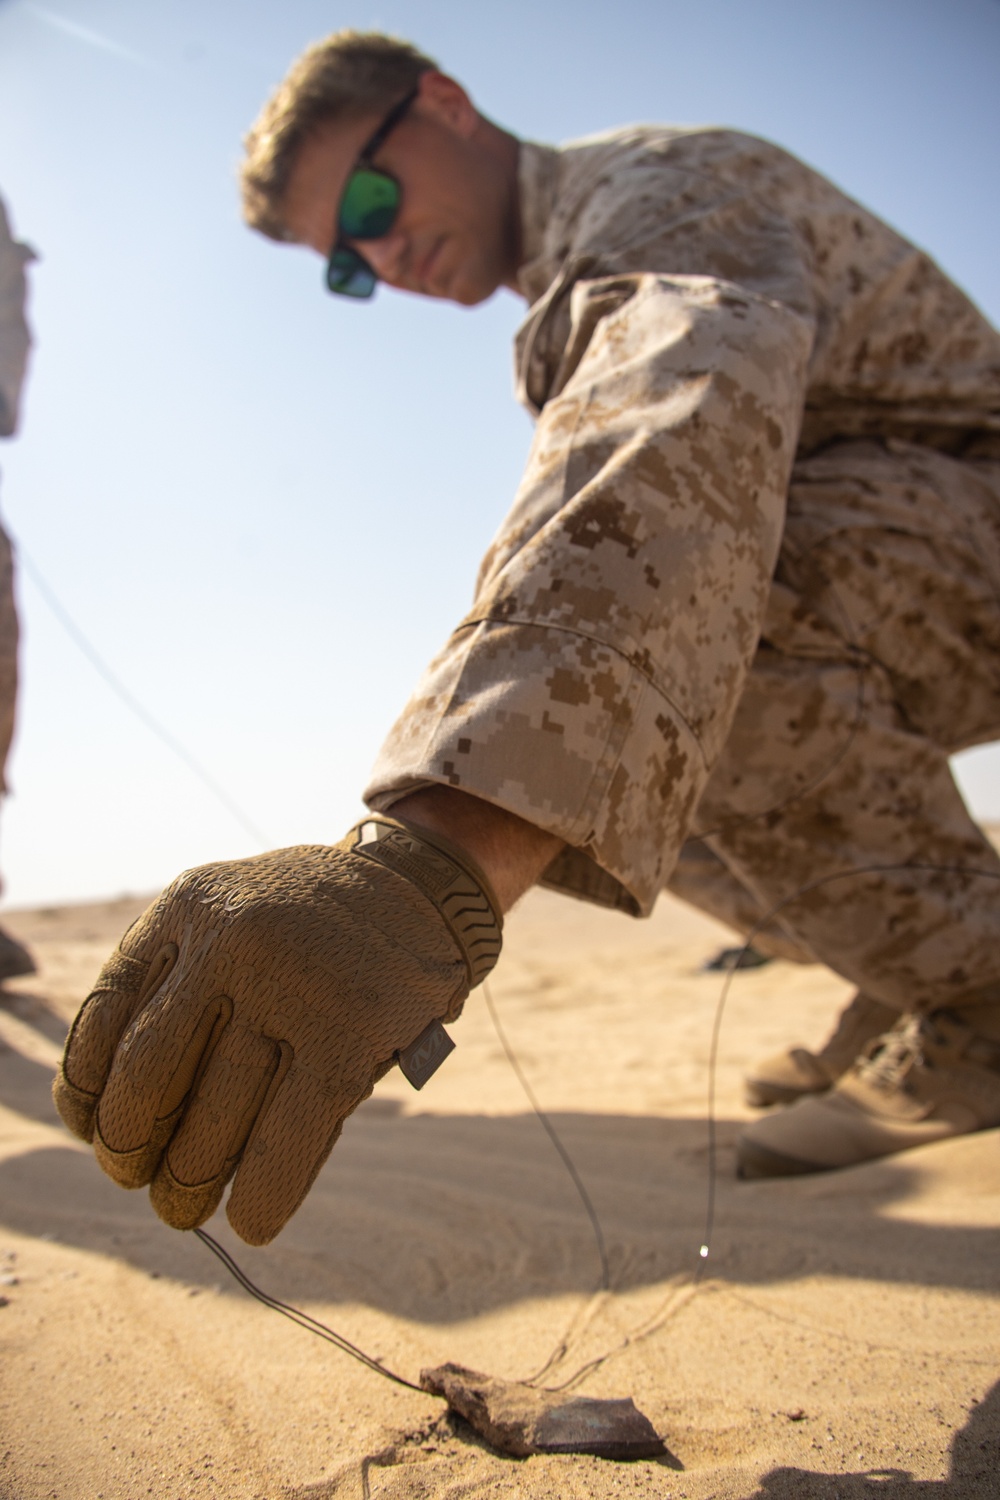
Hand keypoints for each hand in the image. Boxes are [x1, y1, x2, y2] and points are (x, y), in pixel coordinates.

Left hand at [53, 817, 501, 1244]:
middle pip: (146, 1079)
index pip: (103, 1018)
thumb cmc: (304, 926)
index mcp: (189, 905)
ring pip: (212, 1124)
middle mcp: (233, 940)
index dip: (84, 1091)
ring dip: (187, 1187)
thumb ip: (172, 985)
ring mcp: (294, 987)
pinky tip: (253, 1221)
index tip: (89, 1126)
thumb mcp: (229, 916)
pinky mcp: (350, 1036)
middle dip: (126, 1148)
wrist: (419, 887)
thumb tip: (103, 1121)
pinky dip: (262, 1199)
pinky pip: (286, 1145)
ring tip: (185, 1205)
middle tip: (135, 1177)